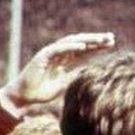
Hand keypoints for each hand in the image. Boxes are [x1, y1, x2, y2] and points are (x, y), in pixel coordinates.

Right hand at [0, 32, 114, 116]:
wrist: (23, 97)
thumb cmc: (41, 92)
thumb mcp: (64, 84)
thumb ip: (75, 76)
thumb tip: (89, 73)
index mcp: (64, 60)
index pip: (84, 50)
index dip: (97, 46)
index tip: (111, 43)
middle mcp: (58, 54)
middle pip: (80, 44)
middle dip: (96, 40)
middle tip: (111, 38)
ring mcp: (50, 53)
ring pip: (71, 43)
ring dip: (87, 40)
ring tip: (101, 39)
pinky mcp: (42, 56)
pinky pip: (58, 49)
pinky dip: (70, 47)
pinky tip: (83, 46)